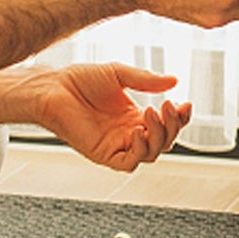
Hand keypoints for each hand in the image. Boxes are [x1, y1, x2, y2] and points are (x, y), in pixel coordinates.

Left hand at [35, 64, 191, 171]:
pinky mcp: (103, 154)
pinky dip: (140, 150)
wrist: (53, 88)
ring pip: (151, 153)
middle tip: (168, 106)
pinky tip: (137, 131)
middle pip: (164, 141)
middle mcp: (128, 133)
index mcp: (134, 117)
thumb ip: (146, 80)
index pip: (166, 124)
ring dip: (159, 135)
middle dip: (172, 126)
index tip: (185, 103)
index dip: (180, 117)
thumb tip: (174, 81)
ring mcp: (117, 145)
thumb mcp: (119, 74)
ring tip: (152, 111)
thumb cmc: (80, 80)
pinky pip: (130, 163)